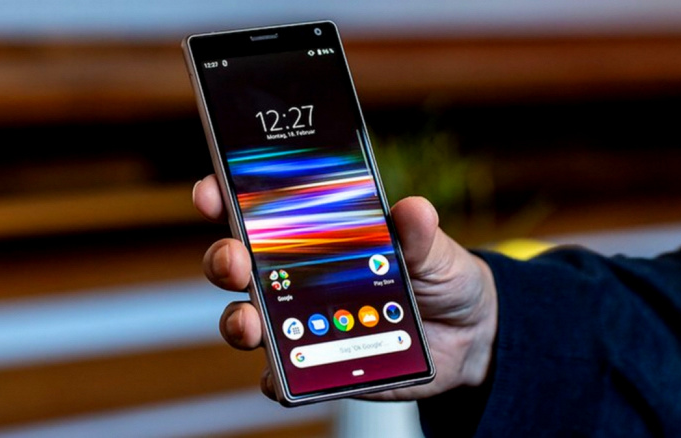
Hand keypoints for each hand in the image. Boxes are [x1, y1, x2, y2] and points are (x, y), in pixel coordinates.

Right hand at [193, 175, 497, 400]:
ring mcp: (304, 322)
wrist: (468, 336)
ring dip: (240, 321)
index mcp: (319, 235)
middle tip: (234, 259)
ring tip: (252, 321)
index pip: (261, 211)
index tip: (212, 191)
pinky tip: (281, 375)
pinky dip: (276, 377)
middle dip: (224, 259)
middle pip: (240, 266)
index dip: (227, 198)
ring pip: (250, 321)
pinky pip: (283, 375)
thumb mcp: (435, 250)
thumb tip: (413, 210)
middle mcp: (299, 276)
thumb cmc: (440, 278)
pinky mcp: (317, 364)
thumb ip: (419, 233)